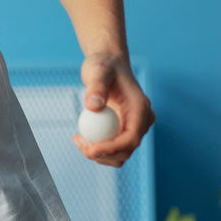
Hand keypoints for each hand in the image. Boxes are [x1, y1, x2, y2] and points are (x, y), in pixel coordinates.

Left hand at [71, 53, 153, 167]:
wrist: (108, 65)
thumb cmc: (103, 65)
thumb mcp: (98, 71)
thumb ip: (96, 86)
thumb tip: (93, 106)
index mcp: (141, 109)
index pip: (131, 138)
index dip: (112, 148)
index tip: (90, 149)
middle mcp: (143, 121)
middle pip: (126, 151)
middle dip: (102, 154)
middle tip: (78, 141)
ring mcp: (135, 127)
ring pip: (120, 155)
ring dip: (98, 155)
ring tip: (77, 139)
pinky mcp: (125, 131)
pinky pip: (113, 149)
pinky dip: (98, 149)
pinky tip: (81, 137)